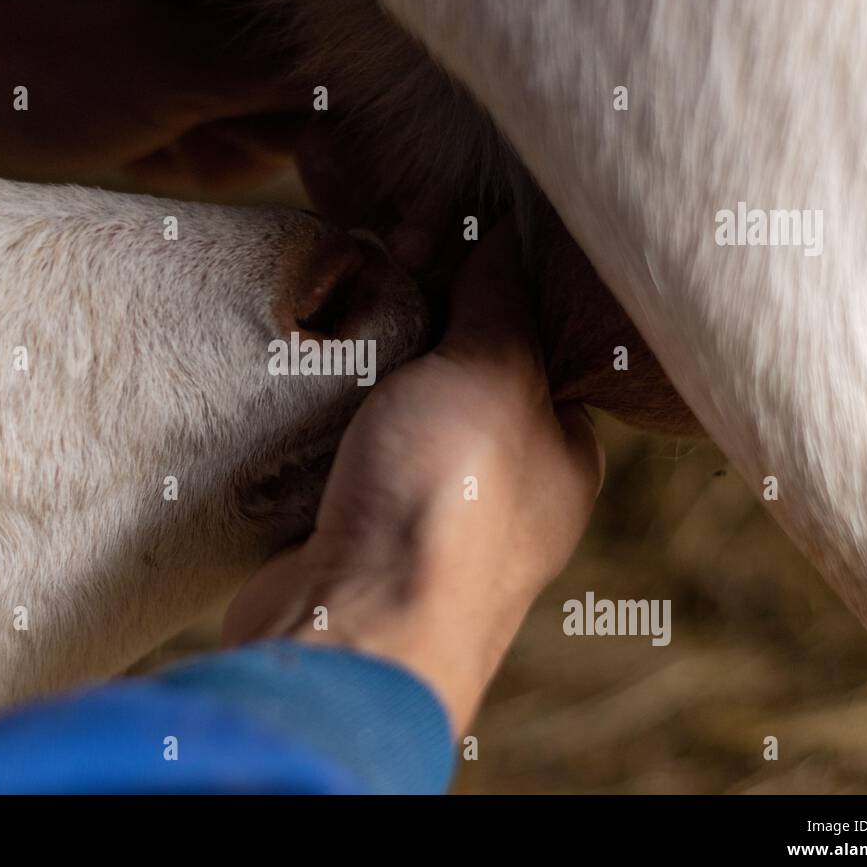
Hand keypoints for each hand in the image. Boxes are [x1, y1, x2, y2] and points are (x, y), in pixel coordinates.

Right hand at [223, 219, 603, 735]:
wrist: (353, 630)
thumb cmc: (448, 506)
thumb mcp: (493, 375)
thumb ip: (502, 303)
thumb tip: (503, 240)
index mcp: (561, 450)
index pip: (534, 338)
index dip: (490, 278)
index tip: (436, 236)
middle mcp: (503, 483)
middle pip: (461, 366)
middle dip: (422, 311)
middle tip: (383, 259)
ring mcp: (423, 508)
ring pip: (395, 404)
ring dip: (366, 356)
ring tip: (339, 300)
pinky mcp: (354, 524)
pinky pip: (343, 445)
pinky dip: (326, 407)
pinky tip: (305, 365)